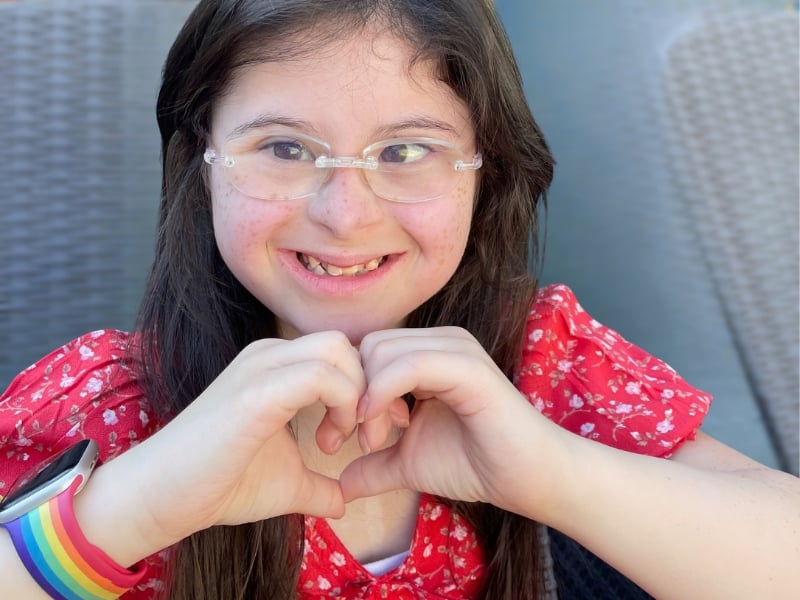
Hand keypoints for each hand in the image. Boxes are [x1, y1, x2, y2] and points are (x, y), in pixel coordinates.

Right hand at [133, 331, 364, 541]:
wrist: (163, 498)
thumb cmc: (220, 484)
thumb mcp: (286, 483)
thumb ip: (318, 486)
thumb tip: (344, 502)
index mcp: (278, 367)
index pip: (342, 354)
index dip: (367, 391)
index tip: (367, 435)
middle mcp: (270, 356)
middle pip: (344, 345)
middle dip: (369, 388)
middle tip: (364, 436)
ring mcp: (261, 368)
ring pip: (337, 350)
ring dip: (357, 396)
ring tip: (342, 440)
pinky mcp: (256, 390)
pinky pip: (319, 376)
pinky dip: (342, 404)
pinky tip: (330, 441)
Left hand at [340, 327, 561, 517]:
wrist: (526, 479)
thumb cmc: (474, 464)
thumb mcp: (409, 463)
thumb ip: (374, 466)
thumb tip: (338, 488)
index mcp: (426, 354)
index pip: (366, 353)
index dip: (345, 392)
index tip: (335, 440)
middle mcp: (439, 342)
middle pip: (368, 347)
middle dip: (351, 394)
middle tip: (357, 441)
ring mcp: (455, 349)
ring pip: (382, 352)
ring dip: (367, 399)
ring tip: (374, 441)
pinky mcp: (467, 365)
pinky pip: (408, 365)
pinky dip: (383, 393)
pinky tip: (384, 427)